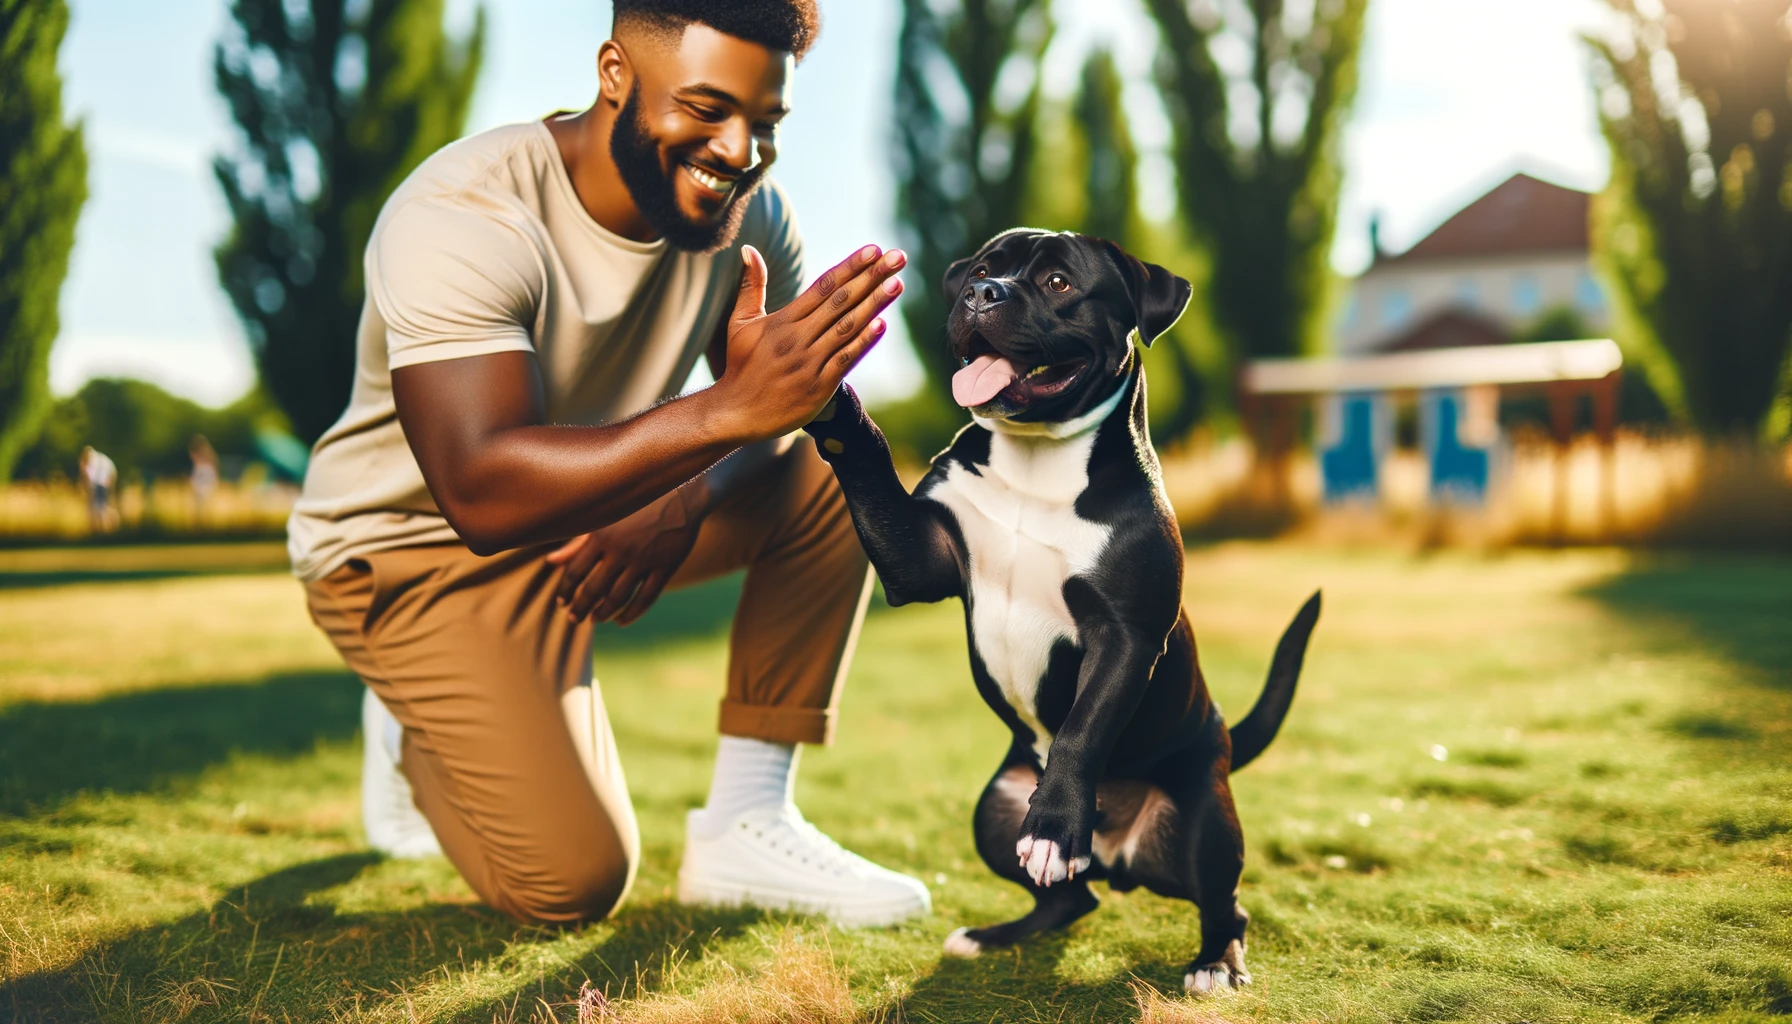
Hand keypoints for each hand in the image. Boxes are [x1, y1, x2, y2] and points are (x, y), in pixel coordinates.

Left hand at [546, 485, 704, 623]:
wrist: (682, 490)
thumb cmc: (636, 504)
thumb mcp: (604, 517)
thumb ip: (577, 542)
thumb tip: (550, 562)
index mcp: (601, 535)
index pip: (575, 572)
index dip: (566, 591)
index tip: (562, 603)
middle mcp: (621, 550)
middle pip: (593, 589)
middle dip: (581, 608)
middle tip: (574, 619)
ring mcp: (644, 560)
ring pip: (618, 597)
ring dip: (603, 613)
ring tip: (596, 619)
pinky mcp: (666, 567)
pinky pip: (646, 599)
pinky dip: (632, 614)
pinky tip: (621, 621)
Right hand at [712, 243, 904, 438]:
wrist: (735, 413)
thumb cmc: (740, 365)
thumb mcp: (741, 323)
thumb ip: (751, 286)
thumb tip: (749, 248)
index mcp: (783, 320)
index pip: (823, 286)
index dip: (851, 267)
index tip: (874, 250)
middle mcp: (798, 338)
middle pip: (841, 301)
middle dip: (872, 277)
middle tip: (898, 257)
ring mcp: (809, 362)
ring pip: (847, 327)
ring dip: (874, 304)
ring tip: (897, 283)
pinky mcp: (818, 387)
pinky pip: (845, 359)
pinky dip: (863, 341)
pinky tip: (882, 324)